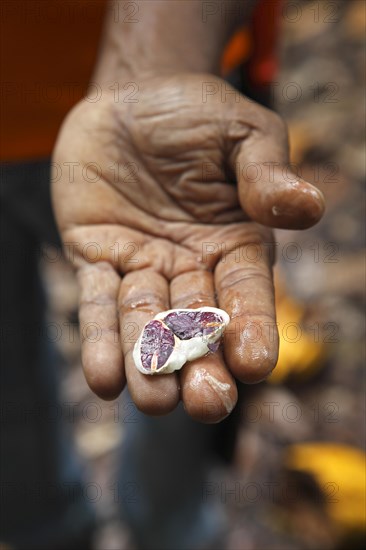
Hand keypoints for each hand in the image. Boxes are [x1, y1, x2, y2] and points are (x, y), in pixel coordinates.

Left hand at [52, 74, 323, 422]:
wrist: (132, 102)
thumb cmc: (197, 114)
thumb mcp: (241, 132)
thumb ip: (267, 173)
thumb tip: (308, 206)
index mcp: (237, 244)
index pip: (248, 294)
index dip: (253, 328)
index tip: (254, 364)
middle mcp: (191, 267)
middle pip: (198, 327)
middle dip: (202, 366)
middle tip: (206, 404)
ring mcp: (143, 268)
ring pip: (145, 325)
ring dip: (147, 365)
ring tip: (151, 401)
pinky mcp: (97, 260)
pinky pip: (97, 304)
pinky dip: (99, 340)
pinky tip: (104, 379)